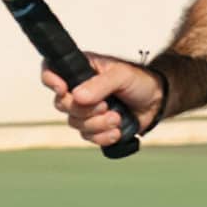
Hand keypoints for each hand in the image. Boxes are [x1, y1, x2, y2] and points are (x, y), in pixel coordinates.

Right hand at [42, 53, 165, 148]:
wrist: (156, 102)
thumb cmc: (139, 81)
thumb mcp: (121, 75)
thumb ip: (100, 84)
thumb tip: (77, 96)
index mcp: (80, 69)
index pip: (51, 70)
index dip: (50, 80)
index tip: (63, 89)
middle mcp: (78, 89)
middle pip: (61, 103)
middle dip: (84, 109)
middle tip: (106, 105)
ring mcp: (85, 109)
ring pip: (75, 123)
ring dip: (97, 124)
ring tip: (117, 117)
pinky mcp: (94, 126)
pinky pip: (87, 136)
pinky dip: (102, 136)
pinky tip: (117, 130)